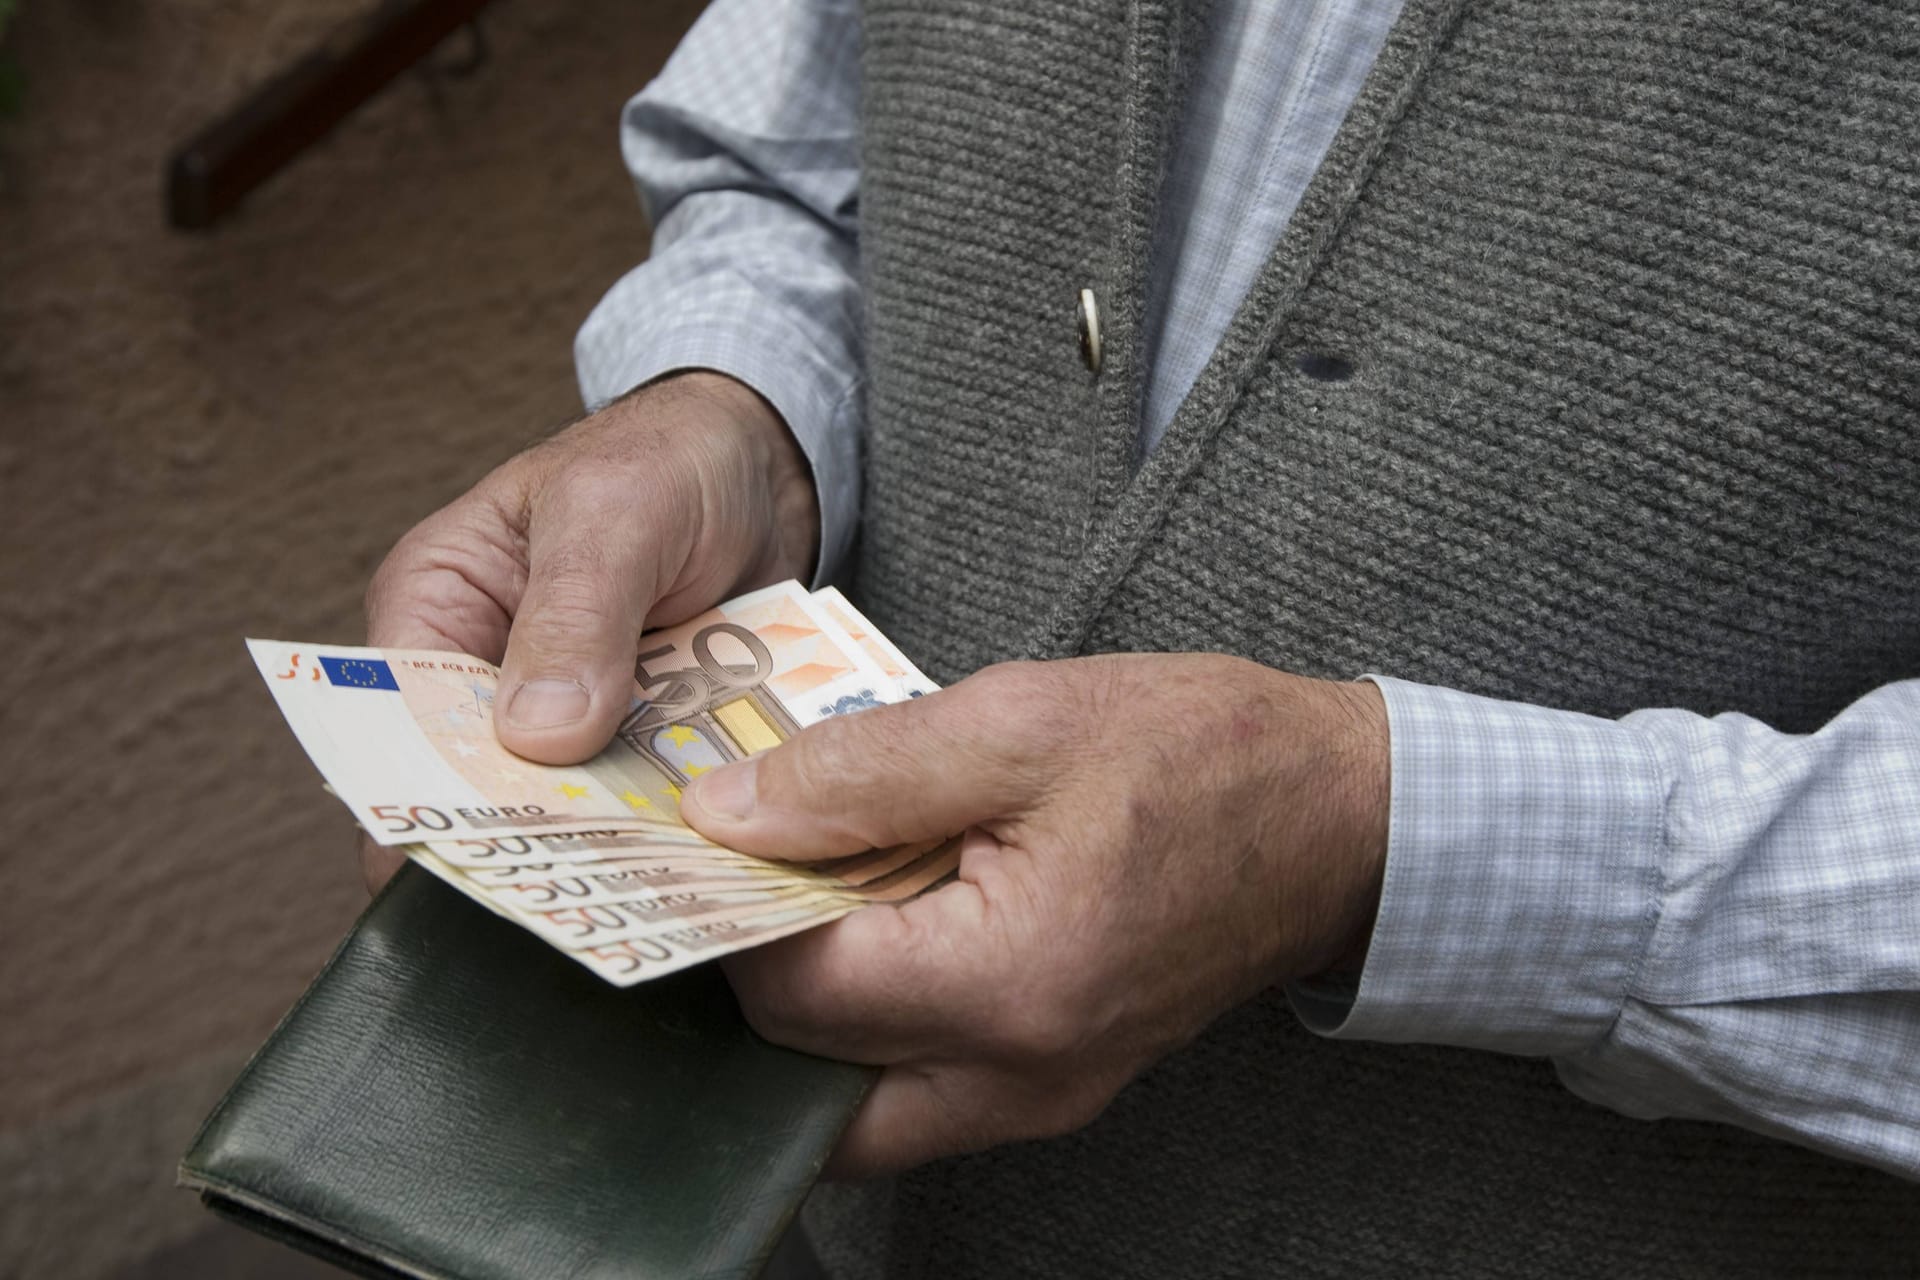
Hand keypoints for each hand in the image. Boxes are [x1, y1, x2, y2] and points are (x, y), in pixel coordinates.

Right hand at [358, 371, 817, 890]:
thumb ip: (575, 615)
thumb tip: (534, 736)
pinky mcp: (640, 738)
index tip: (479, 875)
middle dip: (532, 841)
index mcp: (437, 608)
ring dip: (615, 845)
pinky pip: (644, 799)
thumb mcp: (614, 514)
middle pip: (483, 791)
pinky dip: (673, 823)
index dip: (425, 807)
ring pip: (572, 810)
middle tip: (590, 896)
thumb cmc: (664, 457)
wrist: (761, 463)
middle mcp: (487, 676)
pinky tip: (711, 858)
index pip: (396, 730)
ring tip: (659, 890)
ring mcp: (569, 716)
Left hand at [679, 654, 1389, 1176]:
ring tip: (812, 892)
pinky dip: (874, 1020)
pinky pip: (919, 1087)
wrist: (1340, 817)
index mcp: (1009, 981)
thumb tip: (728, 813)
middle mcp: (1020, 1075)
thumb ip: (858, 772)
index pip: (793, 988)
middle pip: (805, 1071)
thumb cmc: (1206, 756)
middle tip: (748, 870)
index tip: (704, 835)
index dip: (727, 907)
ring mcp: (1043, 1097)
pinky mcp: (1057, 1084)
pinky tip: (883, 922)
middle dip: (756, 972)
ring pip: (855, 1101)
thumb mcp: (1021, 722)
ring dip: (812, 1006)